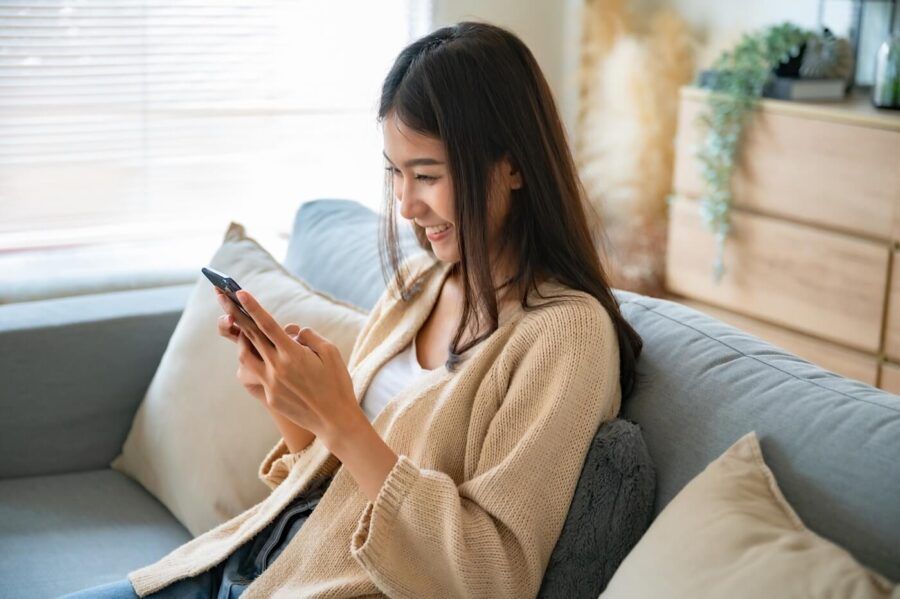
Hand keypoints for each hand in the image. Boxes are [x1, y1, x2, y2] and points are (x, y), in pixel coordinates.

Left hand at [228, 289, 363, 444]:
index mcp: (293, 354)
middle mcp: (278, 368)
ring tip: (243, 329)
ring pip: (245, 357)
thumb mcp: (331, 352)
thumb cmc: (337, 383)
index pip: (267, 325)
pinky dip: (254, 363)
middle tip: (222, 297)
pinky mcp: (269, 397)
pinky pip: (255, 375)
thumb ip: (309, 337)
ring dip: (242, 340)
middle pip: (250, 336)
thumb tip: (293, 332)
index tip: (239, 292)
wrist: (335, 420)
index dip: (252, 307)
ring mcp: (271, 384)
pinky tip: (259, 358)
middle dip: (235, 314)